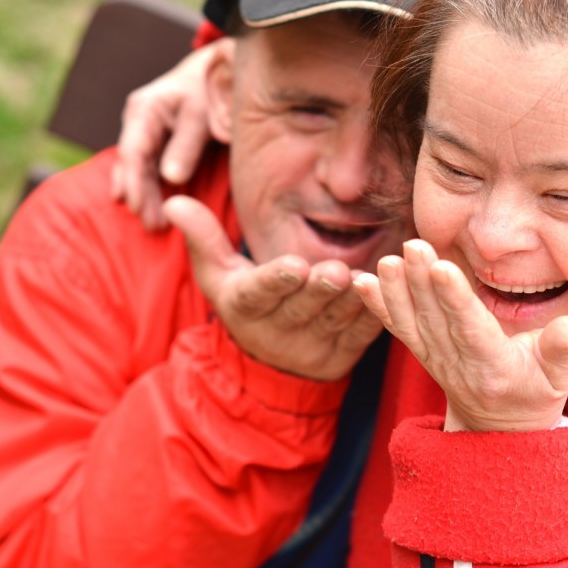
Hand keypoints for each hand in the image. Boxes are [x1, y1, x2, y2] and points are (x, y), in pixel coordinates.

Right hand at [111, 38, 232, 230]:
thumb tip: (171, 178)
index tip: (140, 209)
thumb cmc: (212, 90)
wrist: (218, 69)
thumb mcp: (202, 115)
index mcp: (146, 109)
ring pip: (136, 165)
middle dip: (139, 195)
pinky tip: (138, 203)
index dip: (136, 184)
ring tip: (151, 222)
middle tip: (152, 226)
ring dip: (140, 194)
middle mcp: (138, 117)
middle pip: (132, 163)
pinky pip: (143, 163)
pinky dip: (142, 183)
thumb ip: (187, 145)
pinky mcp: (152, 134)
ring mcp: (143, 126)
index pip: (134, 152)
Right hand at [164, 196, 383, 380]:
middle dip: (319, 290)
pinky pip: (364, 335)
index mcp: (246, 307)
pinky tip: (391, 291)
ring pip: (336, 321)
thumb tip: (176, 202)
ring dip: (353, 300)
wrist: (272, 365)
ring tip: (366, 277)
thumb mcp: (218, 275)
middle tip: (336, 271)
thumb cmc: (246, 302)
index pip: (260, 294)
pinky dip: (378, 314)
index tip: (293, 266)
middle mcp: (279, 332)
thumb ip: (203, 238)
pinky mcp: (344, 355)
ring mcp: (313, 347)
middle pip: (302, 308)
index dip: (276, 281)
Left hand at [354, 239, 567, 431]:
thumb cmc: (536, 390)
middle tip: (412, 245)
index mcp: (493, 365)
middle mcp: (457, 363)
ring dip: (396, 291)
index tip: (441, 268)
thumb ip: (563, 350)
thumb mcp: (560, 375)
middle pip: (436, 318)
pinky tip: (360, 282)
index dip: (455, 299)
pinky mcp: (422, 353)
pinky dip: (378, 306)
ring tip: (387, 261)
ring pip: (413, 322)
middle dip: (421, 282)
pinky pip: (397, 328)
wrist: (498, 427)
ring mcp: (435, 359)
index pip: (471, 328)